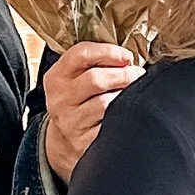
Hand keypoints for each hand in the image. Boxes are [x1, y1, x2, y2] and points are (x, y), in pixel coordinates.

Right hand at [43, 42, 142, 178]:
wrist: (64, 142)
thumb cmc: (77, 104)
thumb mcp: (73, 81)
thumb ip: (92, 65)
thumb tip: (126, 59)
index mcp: (56, 77)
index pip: (80, 54)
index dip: (108, 52)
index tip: (126, 56)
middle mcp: (60, 99)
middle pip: (95, 79)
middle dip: (122, 74)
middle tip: (137, 74)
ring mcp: (70, 121)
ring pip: (104, 103)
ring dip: (126, 94)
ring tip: (134, 91)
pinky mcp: (83, 140)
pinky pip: (110, 123)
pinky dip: (123, 114)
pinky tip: (127, 110)